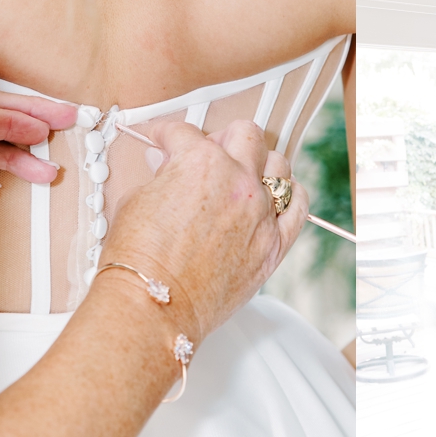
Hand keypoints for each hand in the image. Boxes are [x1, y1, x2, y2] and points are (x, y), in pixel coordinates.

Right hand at [98, 119, 308, 342]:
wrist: (154, 303)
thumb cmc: (139, 259)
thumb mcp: (136, 200)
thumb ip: (161, 177)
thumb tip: (169, 169)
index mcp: (200, 162)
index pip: (185, 133)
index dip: (169, 135)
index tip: (166, 142)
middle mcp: (237, 181)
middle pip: (245, 135)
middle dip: (223, 137)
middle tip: (208, 151)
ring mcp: (260, 212)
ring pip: (279, 165)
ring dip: (260, 163)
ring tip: (244, 173)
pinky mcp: (274, 245)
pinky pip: (299, 207)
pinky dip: (291, 196)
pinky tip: (278, 197)